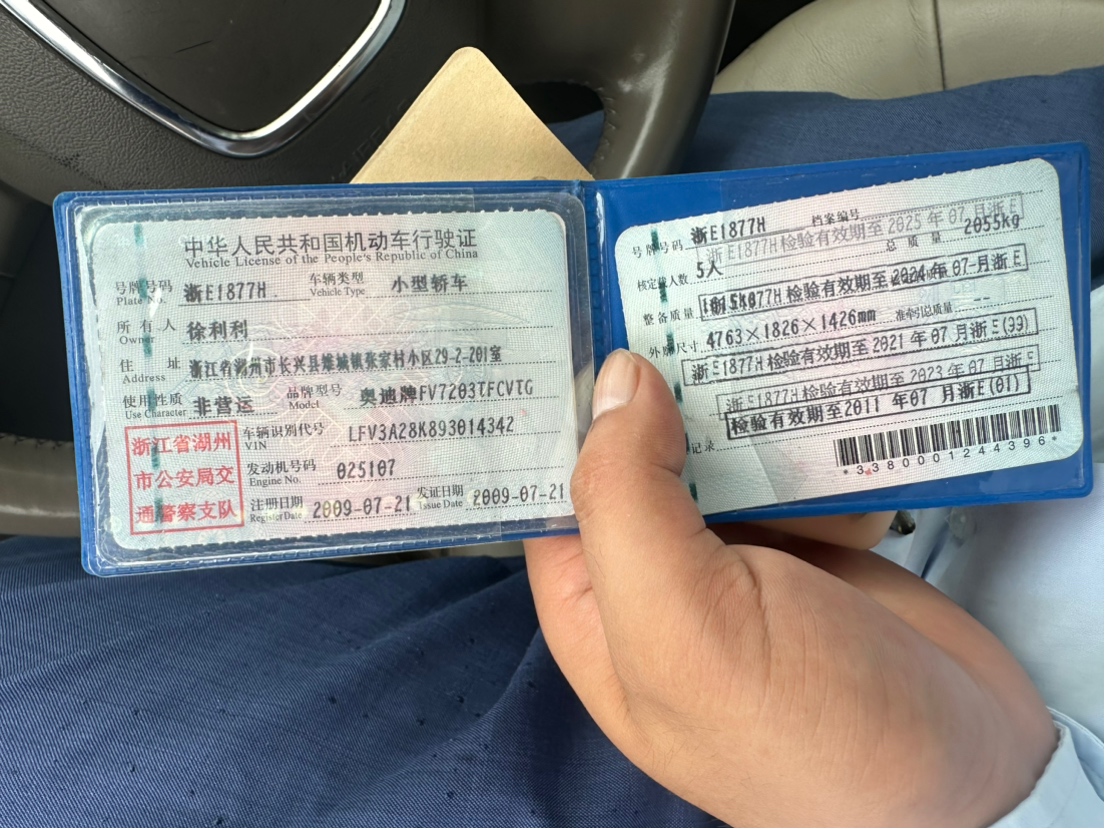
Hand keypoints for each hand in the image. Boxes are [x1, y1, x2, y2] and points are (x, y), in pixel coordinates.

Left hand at [524, 350, 1055, 825]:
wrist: (965, 781)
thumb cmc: (803, 726)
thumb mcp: (683, 624)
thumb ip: (627, 499)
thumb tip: (616, 377)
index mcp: (599, 602)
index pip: (550, 486)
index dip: (555, 407)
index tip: (572, 311)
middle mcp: (660, 575)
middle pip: (639, 453)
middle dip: (661, 386)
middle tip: (676, 287)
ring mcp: (740, 558)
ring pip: (721, 449)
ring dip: (747, 405)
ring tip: (759, 329)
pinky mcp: (813, 543)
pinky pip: (795, 464)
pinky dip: (815, 440)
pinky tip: (833, 414)